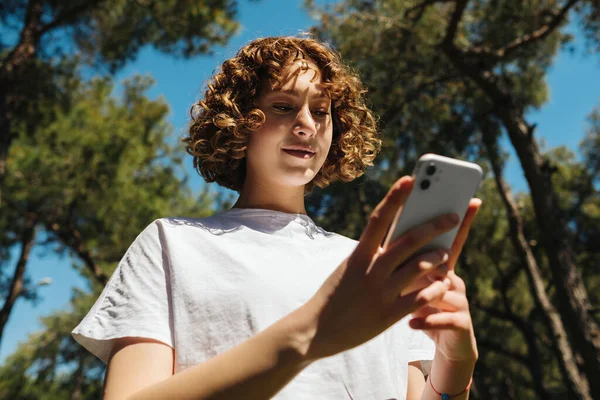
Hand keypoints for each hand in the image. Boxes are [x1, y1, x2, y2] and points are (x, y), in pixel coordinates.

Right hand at [300, 176, 458, 360]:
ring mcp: (381, 292)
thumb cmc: (334, 295)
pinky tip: (443, 284)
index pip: (379, 219)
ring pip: (419, 267)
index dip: (395, 197)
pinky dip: (435, 288)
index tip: (410, 179)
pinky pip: (420, 297)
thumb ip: (371, 255)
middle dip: (434, 225)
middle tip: (453, 215)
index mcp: (358, 255)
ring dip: (438, 257)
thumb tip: (397, 239)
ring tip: (447, 252)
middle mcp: (371, 270)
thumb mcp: (348, 268)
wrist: (316, 330)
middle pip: (408, 241)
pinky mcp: (389, 314)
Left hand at [409, 198, 481, 362]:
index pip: (452, 238)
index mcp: (442, 266)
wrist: (445, 345)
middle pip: (446, 260)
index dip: (463, 220)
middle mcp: (455, 280)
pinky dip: (426, 321)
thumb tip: (389, 236)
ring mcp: (461, 302)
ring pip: (443, 290)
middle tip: (418, 252)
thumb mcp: (412, 283)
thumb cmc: (422, 307)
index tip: (473, 199)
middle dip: (433, 253)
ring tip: (406, 296)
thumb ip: (406, 262)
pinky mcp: (462, 325)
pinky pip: (444, 319)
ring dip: (425, 293)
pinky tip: (411, 323)